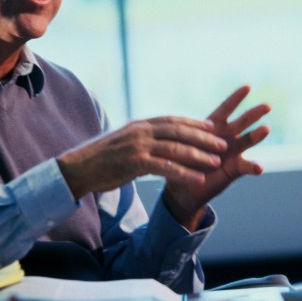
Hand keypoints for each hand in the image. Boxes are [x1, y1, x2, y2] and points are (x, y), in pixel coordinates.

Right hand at [57, 116, 226, 198]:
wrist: (79, 167)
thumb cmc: (103, 156)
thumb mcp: (125, 140)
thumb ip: (144, 137)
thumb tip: (160, 138)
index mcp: (140, 124)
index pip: (173, 120)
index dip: (194, 123)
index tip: (212, 127)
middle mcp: (141, 131)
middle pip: (179, 131)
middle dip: (203, 138)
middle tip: (223, 144)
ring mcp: (138, 145)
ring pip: (176, 148)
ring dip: (199, 155)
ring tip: (217, 162)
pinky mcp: (134, 162)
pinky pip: (165, 167)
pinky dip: (184, 173)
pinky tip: (198, 179)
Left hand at [163, 85, 269, 230]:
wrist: (183, 187)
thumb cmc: (180, 162)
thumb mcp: (178, 145)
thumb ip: (180, 137)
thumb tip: (168, 126)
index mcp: (213, 127)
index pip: (226, 109)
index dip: (236, 98)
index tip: (248, 86)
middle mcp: (226, 137)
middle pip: (242, 122)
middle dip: (254, 113)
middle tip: (267, 106)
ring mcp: (233, 153)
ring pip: (247, 141)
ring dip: (256, 135)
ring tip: (266, 128)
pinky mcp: (235, 169)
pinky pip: (246, 167)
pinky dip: (252, 167)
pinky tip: (258, 168)